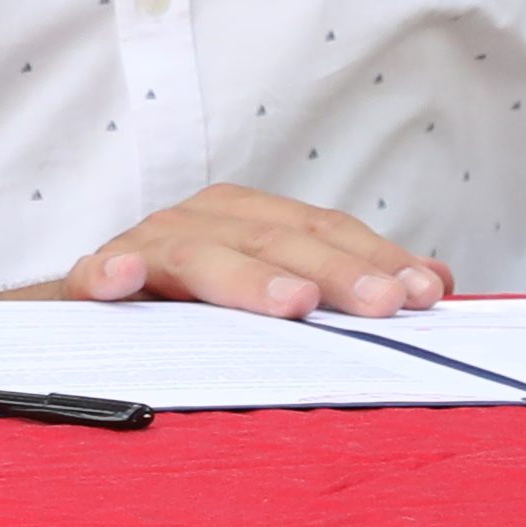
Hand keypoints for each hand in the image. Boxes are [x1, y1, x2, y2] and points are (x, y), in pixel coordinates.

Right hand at [52, 185, 449, 317]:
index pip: (321, 230)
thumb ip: (345, 281)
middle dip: (333, 271)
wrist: (88, 308)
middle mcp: (196, 223)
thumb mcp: (271, 287)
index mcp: (244, 219)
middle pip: (272, 241)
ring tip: (292, 303)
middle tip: (383, 304)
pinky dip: (106, 274)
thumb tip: (437, 281)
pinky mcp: (88, 285)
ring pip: (197, 257)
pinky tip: (121, 278)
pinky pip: (91, 278)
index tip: (427, 291)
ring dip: (244, 277)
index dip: (375, 257)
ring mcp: (141, 251)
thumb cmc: (195, 303)